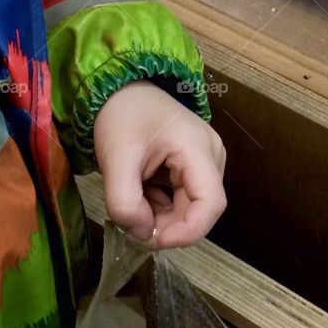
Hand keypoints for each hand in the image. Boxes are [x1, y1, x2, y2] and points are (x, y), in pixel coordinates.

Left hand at [93, 80, 225, 248]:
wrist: (118, 88)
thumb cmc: (121, 116)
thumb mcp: (116, 159)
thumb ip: (125, 202)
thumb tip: (143, 235)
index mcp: (199, 149)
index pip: (211, 204)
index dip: (186, 232)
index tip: (152, 239)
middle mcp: (211, 155)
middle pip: (200, 209)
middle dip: (167, 224)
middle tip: (132, 222)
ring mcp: (204, 159)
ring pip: (191, 206)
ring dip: (162, 215)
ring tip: (133, 199)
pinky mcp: (194, 164)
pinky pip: (183, 197)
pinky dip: (161, 205)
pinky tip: (140, 191)